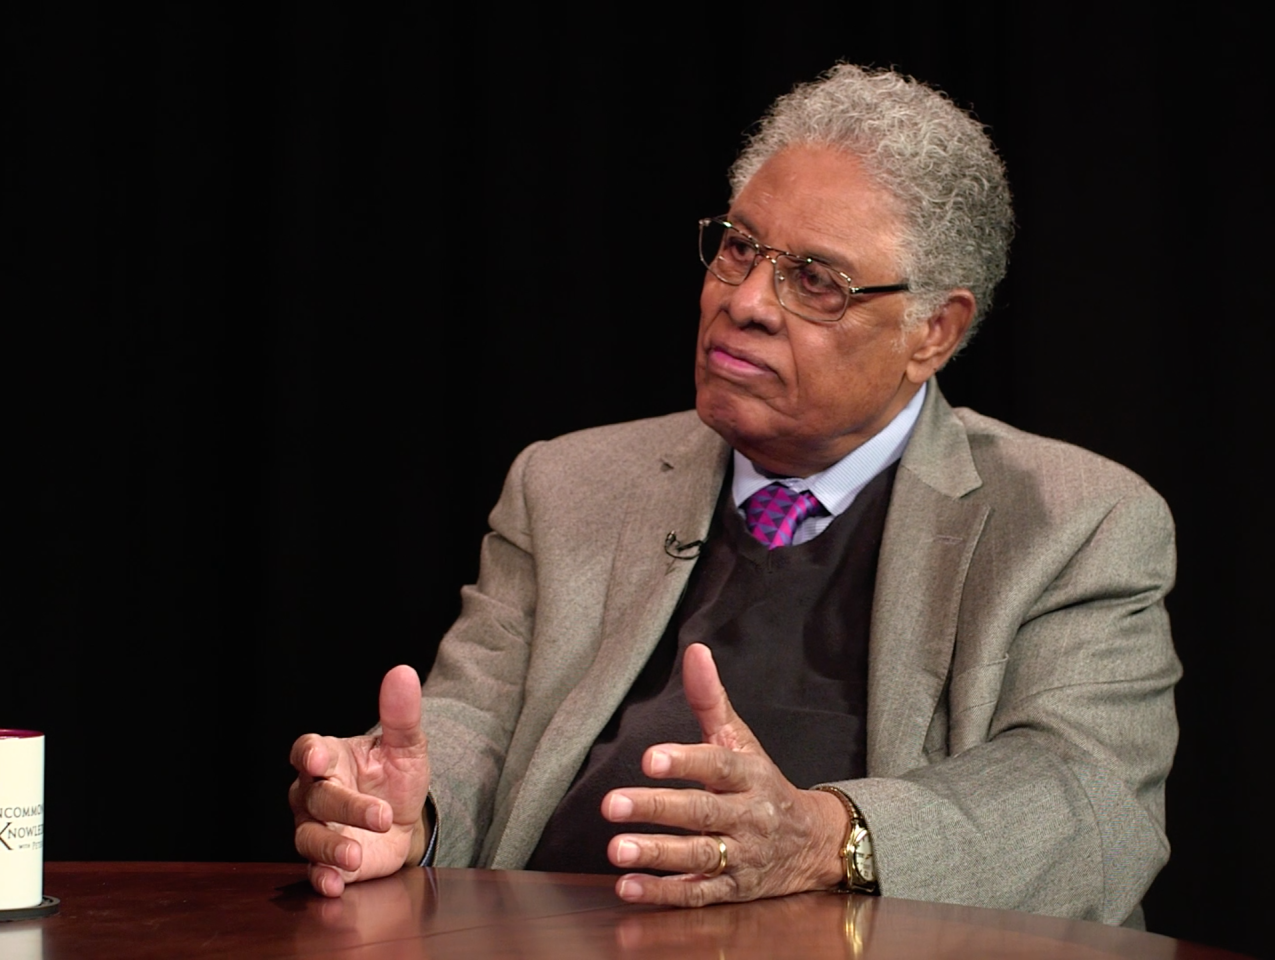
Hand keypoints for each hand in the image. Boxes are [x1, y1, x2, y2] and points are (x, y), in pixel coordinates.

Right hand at [289, 665, 430, 896]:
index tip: (320, 757)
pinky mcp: (325, 860)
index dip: (309, 754)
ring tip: (353, 855)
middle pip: (315, 797)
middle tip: (379, 815)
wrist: (405, 819)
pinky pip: (314, 870)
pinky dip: (322, 878)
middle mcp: (313, 792)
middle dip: (345, 807)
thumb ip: (401, 713)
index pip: (306, 750)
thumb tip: (402, 673)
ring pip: (307, 837)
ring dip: (329, 847)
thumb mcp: (407, 745)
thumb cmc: (396, 776)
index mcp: (329, 756)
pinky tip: (335, 884)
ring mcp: (316, 827)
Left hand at [601, 643, 847, 905]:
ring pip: (698, 857)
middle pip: (701, 812)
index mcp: (750, 775)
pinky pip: (698, 895)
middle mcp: (747, 817)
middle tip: (611, 803)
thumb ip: (711, 699)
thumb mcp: (742, 740)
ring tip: (615, 850)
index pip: (717, 765)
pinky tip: (627, 887)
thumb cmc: (762, 783)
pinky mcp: (733, 890)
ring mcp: (741, 857)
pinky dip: (663, 893)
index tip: (649, 757)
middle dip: (656, 809)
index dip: (685, 761)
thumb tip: (695, 650)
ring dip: (656, 854)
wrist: (813, 843)